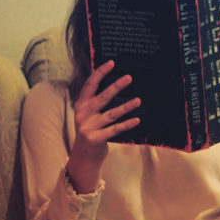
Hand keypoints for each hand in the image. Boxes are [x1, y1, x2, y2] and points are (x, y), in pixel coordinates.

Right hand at [66, 60, 140, 192]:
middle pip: (102, 97)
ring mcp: (88, 127)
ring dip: (126, 106)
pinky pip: (115, 129)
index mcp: (81, 105)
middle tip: (129, 77)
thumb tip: (116, 84)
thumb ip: (96, 102)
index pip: (89, 85)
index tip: (112, 63)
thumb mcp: (88, 115)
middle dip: (116, 86)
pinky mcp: (96, 138)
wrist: (83, 157)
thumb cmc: (91, 131)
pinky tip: (137, 120)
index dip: (100, 73)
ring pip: (111, 114)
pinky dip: (126, 124)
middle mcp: (82, 114)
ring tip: (138, 100)